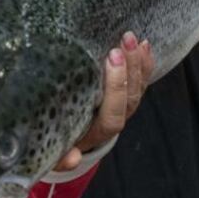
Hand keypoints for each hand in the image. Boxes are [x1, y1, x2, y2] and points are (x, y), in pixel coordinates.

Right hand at [55, 32, 153, 170]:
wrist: (67, 142)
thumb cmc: (56, 140)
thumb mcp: (54, 152)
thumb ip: (60, 158)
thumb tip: (71, 159)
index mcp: (96, 133)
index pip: (114, 113)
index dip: (116, 87)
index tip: (110, 60)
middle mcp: (112, 121)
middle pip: (129, 98)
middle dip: (128, 69)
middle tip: (122, 43)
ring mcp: (121, 108)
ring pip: (137, 88)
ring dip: (137, 63)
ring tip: (131, 38)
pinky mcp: (124, 97)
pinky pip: (140, 82)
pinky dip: (144, 64)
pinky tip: (144, 45)